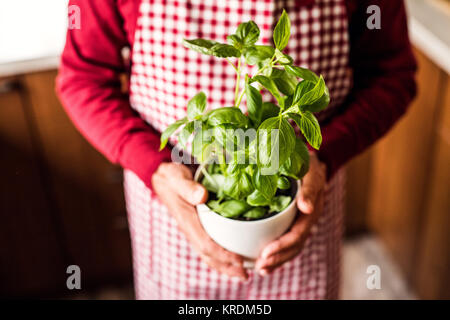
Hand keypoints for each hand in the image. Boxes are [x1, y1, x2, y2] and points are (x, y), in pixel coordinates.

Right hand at [152, 162, 247, 278]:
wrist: (163, 177)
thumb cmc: (171, 176)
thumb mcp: (177, 177)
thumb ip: (188, 187)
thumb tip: (202, 196)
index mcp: (187, 220)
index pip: (205, 244)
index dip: (222, 254)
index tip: (239, 260)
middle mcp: (190, 229)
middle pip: (208, 255)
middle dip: (226, 267)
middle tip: (245, 275)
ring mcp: (193, 230)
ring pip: (208, 254)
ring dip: (225, 265)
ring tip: (242, 272)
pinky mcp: (198, 227)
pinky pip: (209, 246)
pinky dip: (221, 255)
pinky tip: (234, 258)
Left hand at [255, 152, 326, 274]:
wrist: (312, 164)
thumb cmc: (309, 167)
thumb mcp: (311, 173)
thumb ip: (309, 190)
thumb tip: (306, 209)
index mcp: (311, 212)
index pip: (297, 234)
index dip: (282, 245)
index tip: (266, 252)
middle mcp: (307, 221)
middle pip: (294, 246)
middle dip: (277, 258)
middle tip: (260, 265)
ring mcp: (301, 224)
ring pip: (291, 248)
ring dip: (277, 260)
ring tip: (261, 269)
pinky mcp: (294, 224)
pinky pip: (287, 242)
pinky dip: (277, 254)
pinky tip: (264, 262)